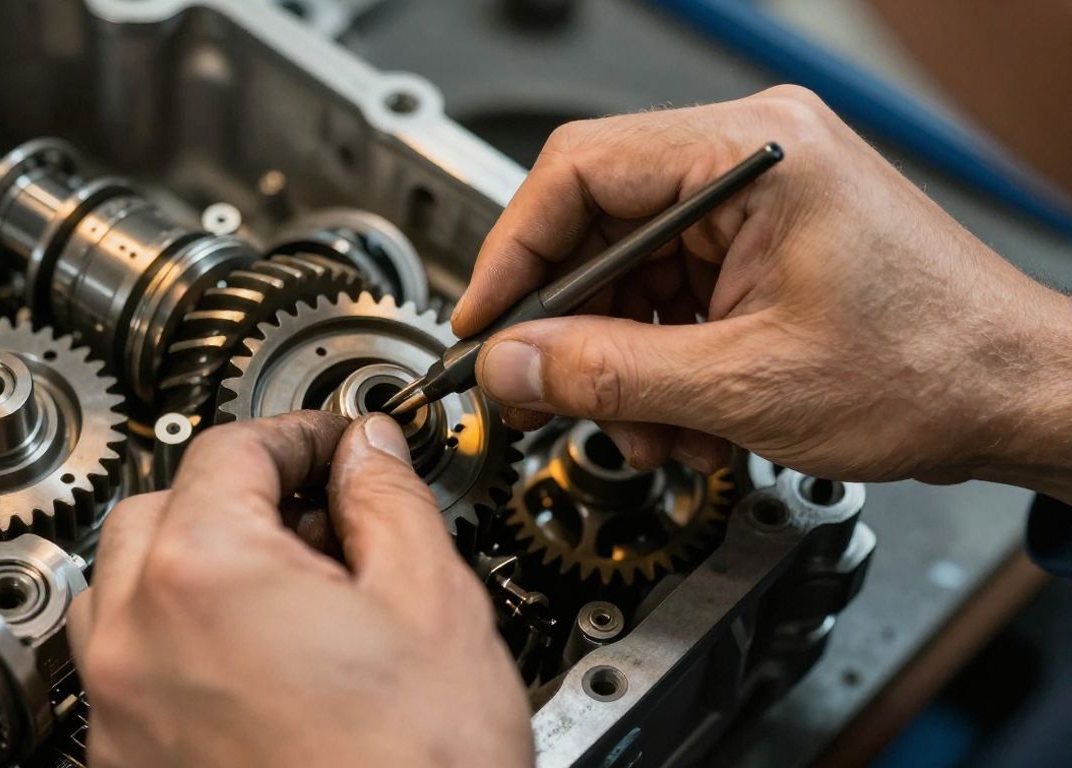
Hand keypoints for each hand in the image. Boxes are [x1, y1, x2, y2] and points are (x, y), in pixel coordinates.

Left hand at [68, 411, 531, 767]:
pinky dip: (178, 640)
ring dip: (194, 563)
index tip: (333, 445)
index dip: (296, 434)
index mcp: (204, 575)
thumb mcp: (431, 602)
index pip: (231, 449)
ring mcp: (118, 713)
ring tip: (284, 589)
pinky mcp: (124, 766)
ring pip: (127, 588)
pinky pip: (126, 669)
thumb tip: (369, 452)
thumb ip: (389, 500)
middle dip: (237, 495)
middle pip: (161, 509)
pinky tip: (256, 663)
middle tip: (315, 513)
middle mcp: (134, 641)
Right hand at [455, 85, 1071, 500]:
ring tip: (651, 428)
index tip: (484, 320)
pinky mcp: (761, 246)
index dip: (512, 253)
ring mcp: (755, 202)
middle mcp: (749, 159)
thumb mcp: (743, 384)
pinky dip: (661, 364)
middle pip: (598, 226)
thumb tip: (511, 362)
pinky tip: (687, 419)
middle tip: (546, 392)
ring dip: (621, 363)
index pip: (578, 171)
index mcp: (750, 154)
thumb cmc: (933, 366)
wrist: (1017, 398)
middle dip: (574, 328)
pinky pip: (671, 296)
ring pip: (629, 273)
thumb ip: (608, 374)